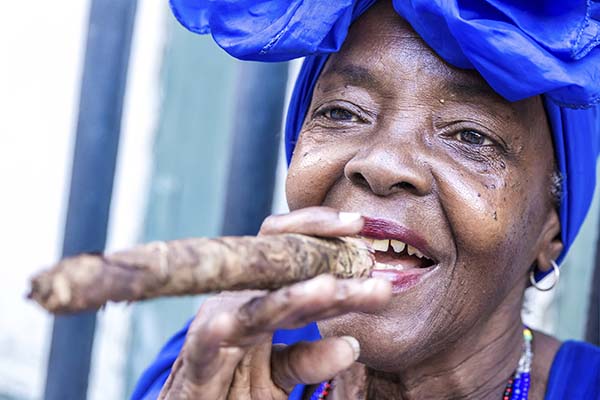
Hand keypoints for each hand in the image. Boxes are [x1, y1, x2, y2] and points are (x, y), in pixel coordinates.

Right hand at [159, 207, 390, 399]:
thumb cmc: (234, 388)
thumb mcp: (279, 375)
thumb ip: (309, 360)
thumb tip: (350, 346)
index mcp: (264, 302)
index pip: (294, 257)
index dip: (324, 237)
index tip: (361, 228)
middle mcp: (242, 306)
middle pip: (286, 277)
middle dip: (329, 267)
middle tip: (369, 265)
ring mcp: (218, 329)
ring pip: (257, 309)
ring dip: (292, 299)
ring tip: (327, 289)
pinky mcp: (196, 364)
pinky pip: (206, 346)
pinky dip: (215, 334)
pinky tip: (226, 323)